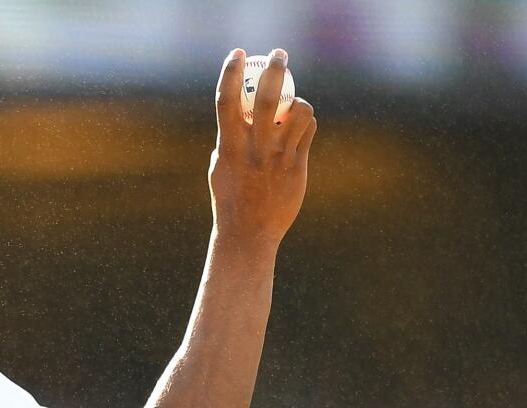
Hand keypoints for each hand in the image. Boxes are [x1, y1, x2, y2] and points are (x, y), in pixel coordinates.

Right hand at [209, 48, 316, 249]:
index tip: (237, 54)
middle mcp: (254, 148)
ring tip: (294, 105)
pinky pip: (307, 130)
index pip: (226, 101)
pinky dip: (306, 122)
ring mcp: (277, 156)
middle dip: (274, 69)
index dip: (230, 72)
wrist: (248, 233)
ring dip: (298, 101)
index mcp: (228, 146)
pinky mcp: (297, 165)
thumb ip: (228, 141)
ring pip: (298, 112)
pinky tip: (301, 126)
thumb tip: (238, 116)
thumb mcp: (219, 168)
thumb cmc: (230, 199)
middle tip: (280, 54)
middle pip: (266, 97)